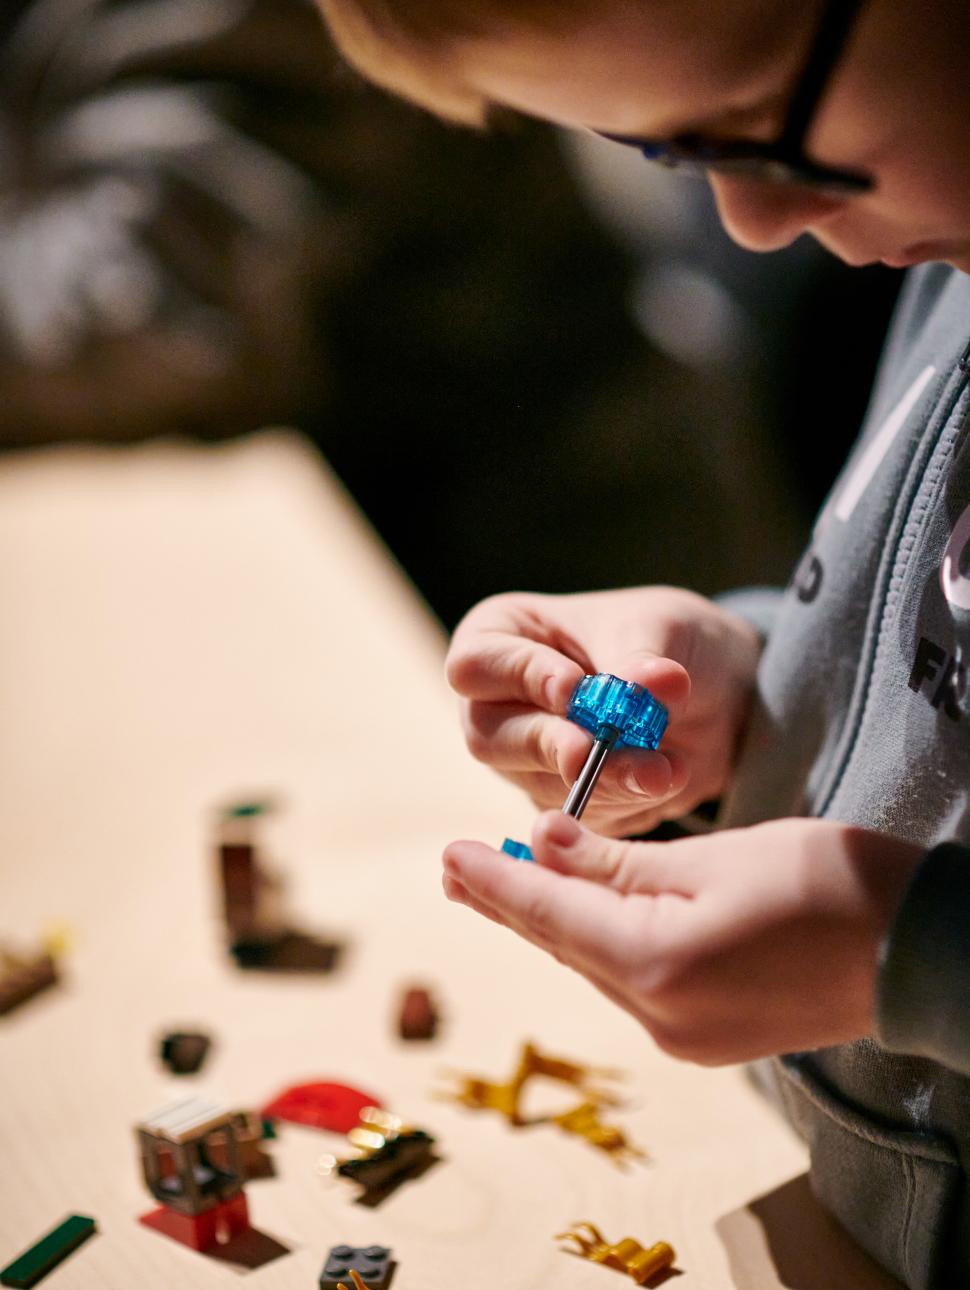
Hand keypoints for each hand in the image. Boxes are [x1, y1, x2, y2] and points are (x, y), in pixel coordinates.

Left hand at [442, 813, 922, 1063]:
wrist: (919, 948)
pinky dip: (597, 943)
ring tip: (502, 884)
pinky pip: (630, 981)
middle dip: (510, 903)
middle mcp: (659, 1016)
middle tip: (456, 869)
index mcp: (656, 964)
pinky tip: (580, 917)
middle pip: (565, 945)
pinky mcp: (707, 1036)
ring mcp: (684, 1036)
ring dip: (552, 922)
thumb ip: (616, 862)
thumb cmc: (826, 882)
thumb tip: (539, 843)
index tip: (446, 855)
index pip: (549, 916)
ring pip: (596, 964)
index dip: (493, 883)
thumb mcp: (712, 856)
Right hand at [446, 587, 762, 836]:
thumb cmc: (658, 636)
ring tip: (659, 769)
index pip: (477, 664)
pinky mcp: (560, 802)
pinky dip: (625, 799)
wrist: (709, 690)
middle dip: (551, 744)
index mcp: (498, 638)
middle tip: (594, 751)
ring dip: (602, 778)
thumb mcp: (657, 627)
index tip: (575, 688)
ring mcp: (523, 760)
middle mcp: (496, 704)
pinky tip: (664, 780)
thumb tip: (656, 683)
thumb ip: (644, 659)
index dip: (522, 678)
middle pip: (489, 736)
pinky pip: (579, 815)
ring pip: (538, 781)